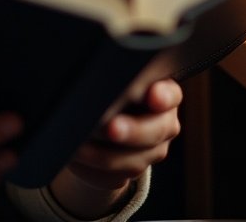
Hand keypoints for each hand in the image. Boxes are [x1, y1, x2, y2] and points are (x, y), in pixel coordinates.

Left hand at [49, 78, 182, 217]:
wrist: (99, 119)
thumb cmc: (106, 86)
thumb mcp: (111, 77)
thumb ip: (111, 74)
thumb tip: (89, 68)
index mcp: (161, 92)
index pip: (170, 93)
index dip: (163, 96)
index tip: (152, 96)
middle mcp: (162, 123)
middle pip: (154, 131)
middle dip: (131, 131)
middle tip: (110, 128)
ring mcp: (151, 152)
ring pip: (134, 161)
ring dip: (103, 156)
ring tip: (78, 146)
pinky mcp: (130, 172)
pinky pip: (115, 177)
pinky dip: (92, 170)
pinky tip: (74, 159)